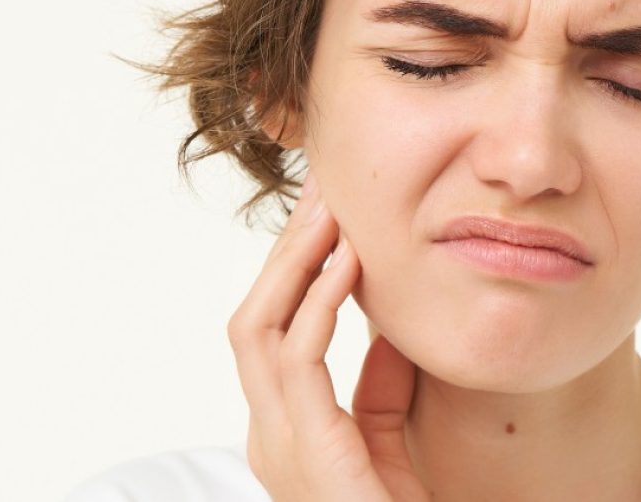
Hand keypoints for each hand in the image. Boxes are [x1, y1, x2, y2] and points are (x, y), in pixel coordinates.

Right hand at [225, 177, 429, 501]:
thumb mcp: (388, 441)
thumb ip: (380, 386)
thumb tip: (385, 326)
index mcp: (283, 432)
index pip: (269, 333)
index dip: (291, 272)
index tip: (325, 218)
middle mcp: (267, 436)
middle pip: (252, 319)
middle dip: (284, 252)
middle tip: (321, 191)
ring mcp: (278, 446)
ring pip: (259, 328)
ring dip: (295, 262)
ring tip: (330, 211)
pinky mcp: (307, 450)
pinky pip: (298, 360)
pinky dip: (318, 303)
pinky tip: (349, 263)